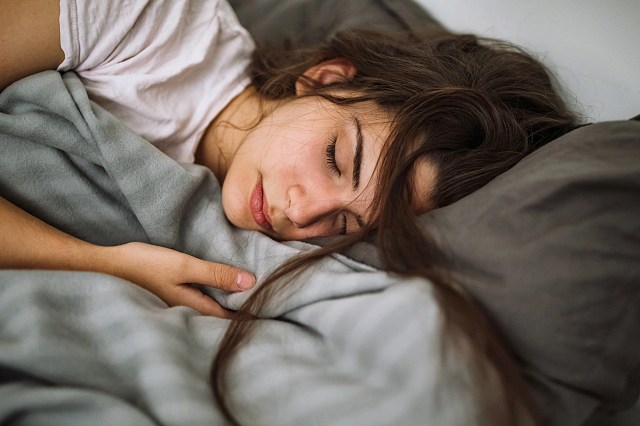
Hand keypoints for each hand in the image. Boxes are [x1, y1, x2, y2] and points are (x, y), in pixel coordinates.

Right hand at [103, 242, 254, 316]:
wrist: (102, 268)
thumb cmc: (143, 266)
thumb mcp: (183, 266)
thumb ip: (215, 274)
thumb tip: (250, 283)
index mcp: (191, 307)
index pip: (227, 318)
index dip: (247, 316)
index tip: (268, 314)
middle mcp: (184, 312)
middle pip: (216, 318)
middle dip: (236, 316)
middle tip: (262, 311)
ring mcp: (173, 307)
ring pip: (204, 311)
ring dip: (222, 308)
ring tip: (242, 302)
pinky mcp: (165, 298)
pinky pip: (192, 302)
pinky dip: (206, 299)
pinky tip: (211, 293)